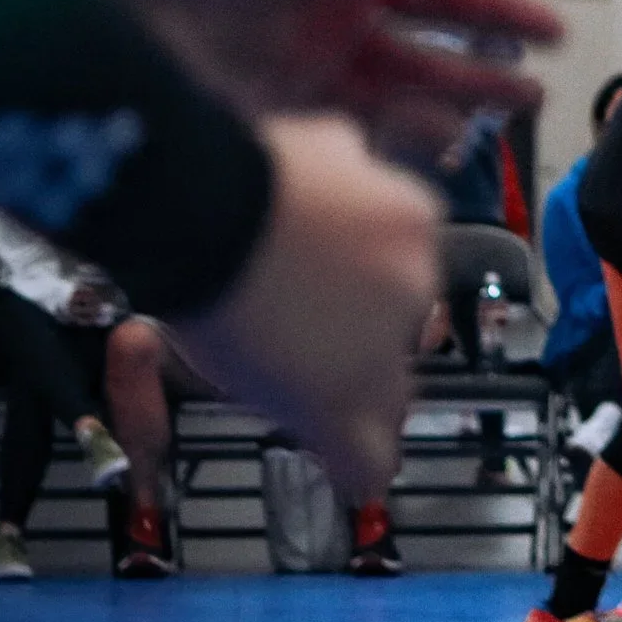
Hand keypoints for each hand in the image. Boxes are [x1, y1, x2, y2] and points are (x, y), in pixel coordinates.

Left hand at [99, 0, 564, 164]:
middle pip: (444, 14)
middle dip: (502, 26)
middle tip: (555, 41)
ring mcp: (328, 54)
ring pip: (421, 73)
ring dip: (473, 86)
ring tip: (525, 100)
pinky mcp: (299, 106)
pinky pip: (372, 124)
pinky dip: (413, 131)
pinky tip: (449, 136)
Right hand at [180, 114, 441, 500]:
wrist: (206, 208)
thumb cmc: (241, 172)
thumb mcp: (316, 149)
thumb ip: (341, 168)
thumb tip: (341, 160)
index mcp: (412, 217)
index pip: (407, 266)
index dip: (367, 283)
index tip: (337, 295)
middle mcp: (414, 279)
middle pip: (396, 326)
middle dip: (355, 330)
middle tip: (293, 325)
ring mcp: (381, 342)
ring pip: (382, 384)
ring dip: (342, 380)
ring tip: (282, 366)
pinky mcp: (341, 402)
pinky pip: (367, 456)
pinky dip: (358, 462)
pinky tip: (354, 472)